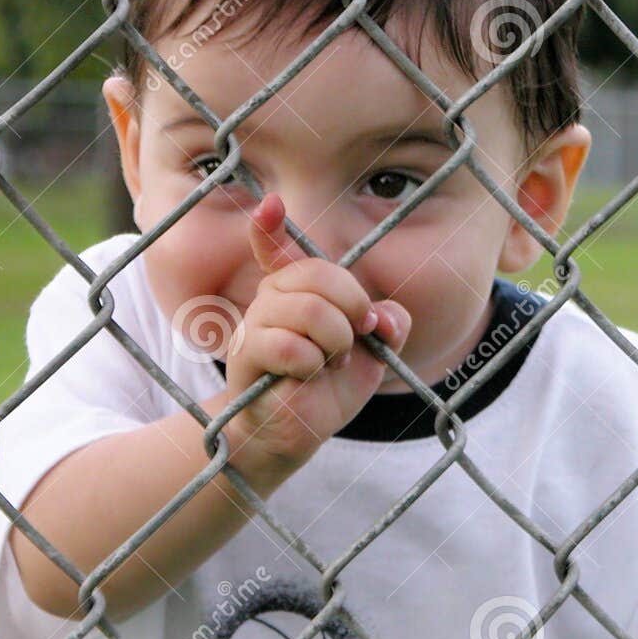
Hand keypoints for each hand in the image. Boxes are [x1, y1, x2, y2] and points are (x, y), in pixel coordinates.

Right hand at [221, 192, 410, 474]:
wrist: (295, 434)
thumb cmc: (327, 389)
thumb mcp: (372, 354)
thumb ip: (389, 324)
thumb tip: (384, 318)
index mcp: (296, 289)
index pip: (275, 248)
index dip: (269, 227)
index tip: (271, 203)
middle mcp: (271, 296)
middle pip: (319, 274)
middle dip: (353, 308)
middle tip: (353, 339)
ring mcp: (256, 323)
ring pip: (310, 310)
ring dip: (336, 342)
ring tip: (329, 362)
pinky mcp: (248, 355)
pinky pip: (294, 346)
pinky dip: (315, 366)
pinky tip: (308, 377)